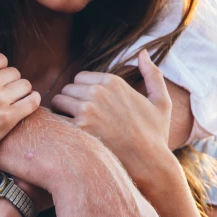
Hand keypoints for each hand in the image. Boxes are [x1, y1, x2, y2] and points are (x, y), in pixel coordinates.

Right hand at [0, 51, 40, 178]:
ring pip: (25, 85)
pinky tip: (26, 108)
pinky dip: (33, 102)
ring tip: (13, 104)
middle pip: (14, 72)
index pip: (0, 60)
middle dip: (9, 83)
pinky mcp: (7, 120)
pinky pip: (32, 102)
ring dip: (21, 93)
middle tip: (2, 98)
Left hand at [51, 49, 171, 190]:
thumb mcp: (161, 101)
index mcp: (113, 82)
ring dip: (63, 113)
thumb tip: (143, 52)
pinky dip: (58, 126)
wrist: (150, 164)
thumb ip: (153, 74)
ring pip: (58, 101)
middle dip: (72, 102)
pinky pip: (55, 119)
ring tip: (75, 128)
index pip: (80, 78)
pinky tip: (69, 137)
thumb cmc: (156, 135)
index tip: (91, 108)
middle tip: (82, 120)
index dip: (83, 92)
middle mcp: (98, 92)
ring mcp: (86, 110)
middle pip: (67, 88)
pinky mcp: (78, 129)